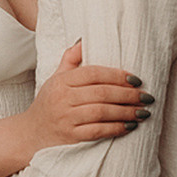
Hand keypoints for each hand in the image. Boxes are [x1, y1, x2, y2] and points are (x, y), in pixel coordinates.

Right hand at [19, 40, 151, 150]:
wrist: (30, 134)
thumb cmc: (48, 104)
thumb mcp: (55, 78)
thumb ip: (70, 59)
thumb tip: (85, 40)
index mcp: (61, 81)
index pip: (94, 73)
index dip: (117, 75)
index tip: (136, 79)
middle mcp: (63, 98)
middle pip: (101, 93)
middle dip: (128, 95)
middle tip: (146, 97)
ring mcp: (66, 118)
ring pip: (102, 112)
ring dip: (126, 112)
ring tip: (143, 112)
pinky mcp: (71, 136)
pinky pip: (98, 131)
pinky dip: (116, 128)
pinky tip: (129, 126)